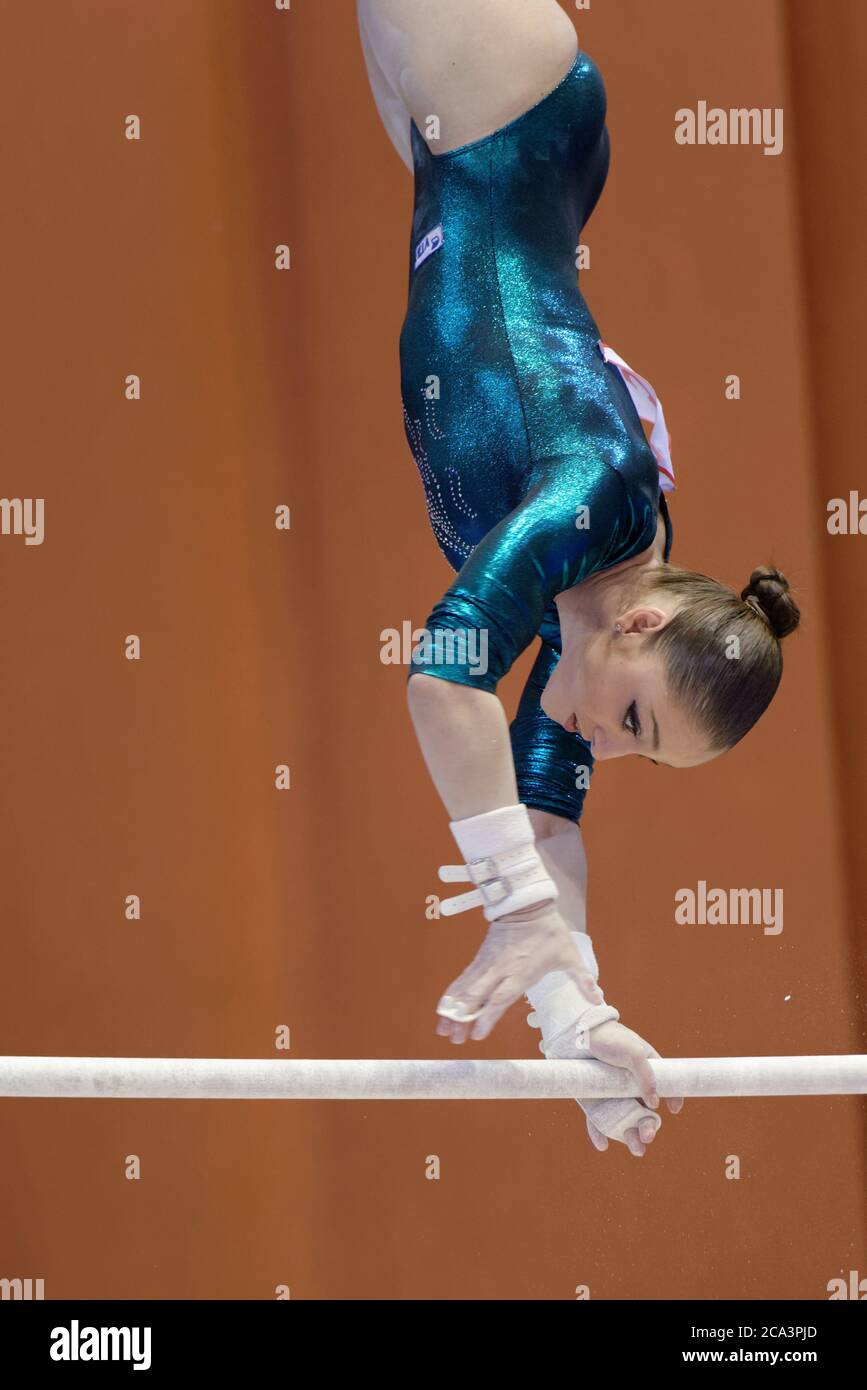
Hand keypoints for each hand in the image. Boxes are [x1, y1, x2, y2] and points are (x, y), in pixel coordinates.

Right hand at [436, 906, 602, 1042]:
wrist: (525, 903)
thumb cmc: (549, 931)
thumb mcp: (569, 954)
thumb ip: (582, 979)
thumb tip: (599, 999)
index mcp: (521, 971)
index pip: (501, 996)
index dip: (488, 1015)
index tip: (477, 1034)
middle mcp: (500, 969)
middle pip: (476, 996)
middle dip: (462, 1018)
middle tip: (453, 1038)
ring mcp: (487, 963)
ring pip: (465, 988)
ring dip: (452, 1009)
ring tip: (441, 1029)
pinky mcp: (480, 959)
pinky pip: (462, 979)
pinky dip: (452, 994)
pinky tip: (443, 1009)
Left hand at [581, 1019, 683, 1155]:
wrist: (576, 1034)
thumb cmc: (608, 1038)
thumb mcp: (633, 1052)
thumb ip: (647, 1076)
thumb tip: (655, 1102)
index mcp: (644, 1068)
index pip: (663, 1085)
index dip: (672, 1097)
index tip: (674, 1109)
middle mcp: (629, 1085)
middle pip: (644, 1111)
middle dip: (649, 1127)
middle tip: (648, 1136)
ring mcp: (611, 1094)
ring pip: (623, 1120)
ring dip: (630, 1137)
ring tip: (636, 1149)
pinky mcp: (592, 1100)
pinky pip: (597, 1120)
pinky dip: (599, 1133)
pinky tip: (602, 1144)